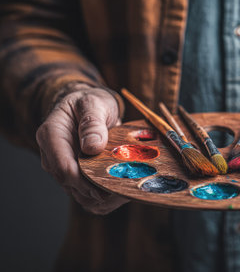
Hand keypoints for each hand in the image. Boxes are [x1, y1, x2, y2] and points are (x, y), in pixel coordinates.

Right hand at [36, 84, 127, 213]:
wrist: (89, 108)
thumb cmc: (90, 103)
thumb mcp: (94, 104)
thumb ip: (92, 123)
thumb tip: (92, 147)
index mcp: (51, 135)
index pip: (63, 166)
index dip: (84, 181)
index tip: (105, 188)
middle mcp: (53, 155)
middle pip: (71, 183)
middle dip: (96, 191)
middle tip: (123, 191)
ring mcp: (63, 167)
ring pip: (78, 193)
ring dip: (101, 197)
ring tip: (126, 191)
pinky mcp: (75, 176)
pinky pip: (86, 194)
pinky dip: (103, 197)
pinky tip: (121, 192)